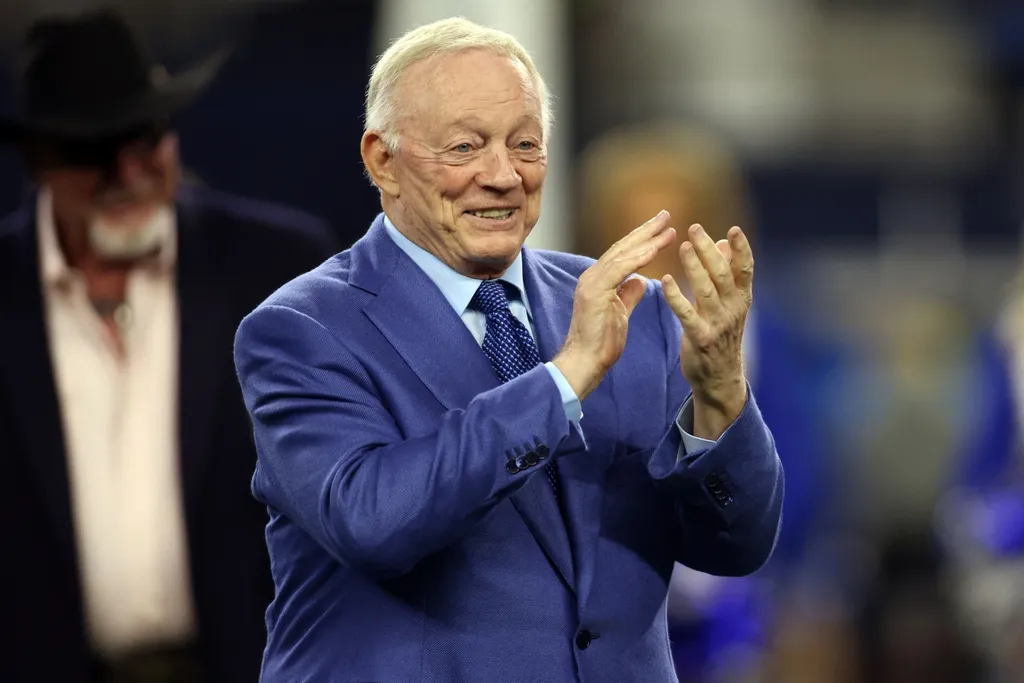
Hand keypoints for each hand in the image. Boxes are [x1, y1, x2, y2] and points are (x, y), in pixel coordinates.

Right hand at [553, 211, 676, 399]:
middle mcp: (593, 276)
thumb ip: (628, 295)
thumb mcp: (620, 314)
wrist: (584, 363)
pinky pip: (619, 269)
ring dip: (646, 239)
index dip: (643, 239)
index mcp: (599, 281)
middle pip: (622, 247)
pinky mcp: (595, 291)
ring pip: (621, 253)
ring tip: (667, 227)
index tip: (663, 228)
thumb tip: (640, 281)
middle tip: (666, 215)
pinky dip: (637, 257)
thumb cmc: (601, 343)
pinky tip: (655, 248)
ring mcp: (592, 282)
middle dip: (646, 230)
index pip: (623, 254)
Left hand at [660, 224, 752, 437]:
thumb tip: (724, 241)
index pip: (745, 269)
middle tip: (695, 228)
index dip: (741, 249)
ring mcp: (718, 325)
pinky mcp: (701, 339)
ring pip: (706, 290)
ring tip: (683, 247)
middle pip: (723, 274)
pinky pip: (687, 315)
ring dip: (694, 267)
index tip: (734, 229)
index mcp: (742, 298)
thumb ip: (727, 273)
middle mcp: (734, 309)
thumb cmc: (722, 334)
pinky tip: (665, 280)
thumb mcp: (730, 303)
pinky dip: (676, 297)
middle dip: (709, 250)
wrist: (720, 378)